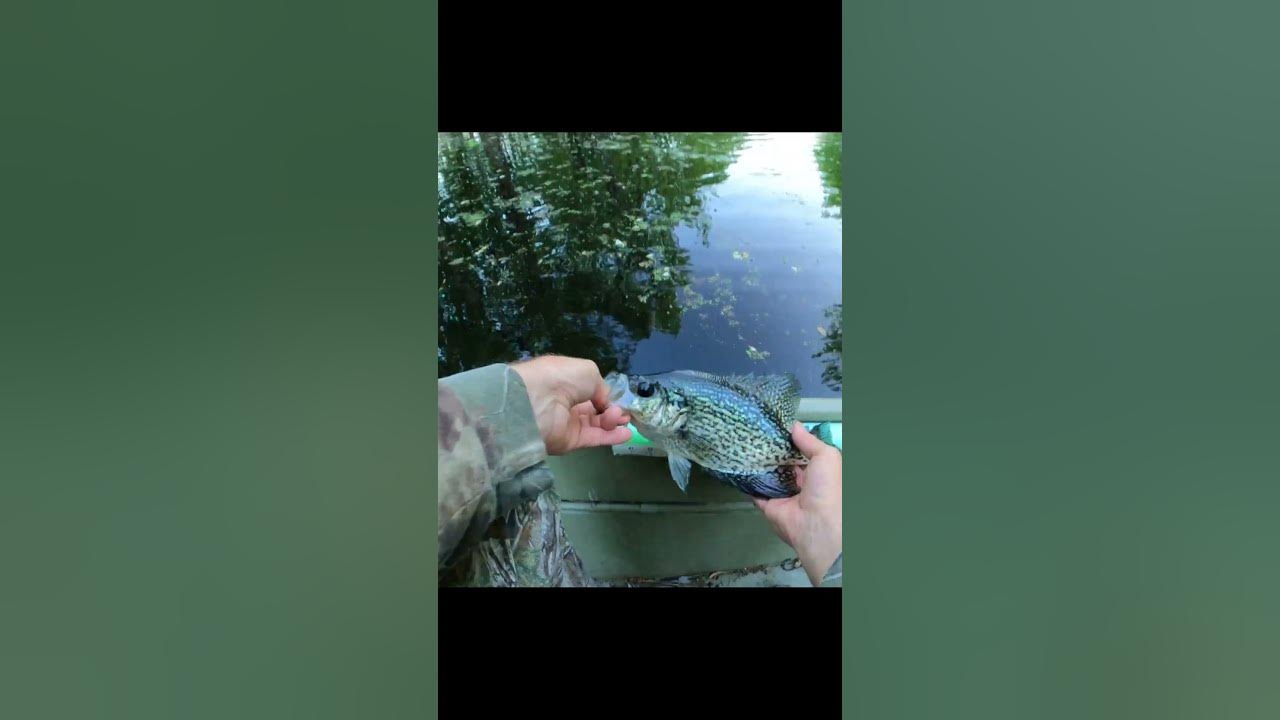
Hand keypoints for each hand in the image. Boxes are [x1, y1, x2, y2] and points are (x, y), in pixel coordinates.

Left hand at [510, 355, 632, 454]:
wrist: (538, 401)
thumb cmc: (562, 378)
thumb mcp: (589, 371)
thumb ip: (602, 388)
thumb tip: (604, 403)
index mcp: (566, 381)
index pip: (589, 391)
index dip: (606, 396)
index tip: (620, 400)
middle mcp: (565, 402)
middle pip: (594, 409)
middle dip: (612, 410)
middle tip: (624, 412)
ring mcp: (567, 423)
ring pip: (595, 424)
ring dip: (612, 422)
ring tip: (624, 420)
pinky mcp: (569, 441)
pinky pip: (593, 438)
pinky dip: (610, 437)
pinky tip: (626, 433)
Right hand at [754, 422, 842, 585]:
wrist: (815, 523)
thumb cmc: (827, 487)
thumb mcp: (826, 456)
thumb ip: (809, 440)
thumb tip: (793, 425)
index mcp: (818, 473)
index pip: (802, 454)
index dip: (791, 441)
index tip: (775, 426)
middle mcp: (801, 484)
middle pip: (783, 464)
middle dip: (772, 451)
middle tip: (756, 432)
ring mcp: (783, 495)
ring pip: (769, 477)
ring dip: (759, 464)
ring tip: (746, 443)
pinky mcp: (768, 505)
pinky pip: (755, 491)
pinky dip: (747, 481)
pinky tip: (739, 465)